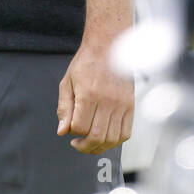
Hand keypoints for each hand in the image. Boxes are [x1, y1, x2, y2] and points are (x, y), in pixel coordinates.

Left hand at [56, 38, 133, 153]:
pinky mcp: (130, 106)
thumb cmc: (86, 63)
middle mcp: (107, 101)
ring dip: (100, 147)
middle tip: (79, 144)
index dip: (73, 132)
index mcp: (88, 95)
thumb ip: (64, 108)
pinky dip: (116, 141)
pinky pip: (125, 133)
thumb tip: (62, 130)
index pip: (80, 127)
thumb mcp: (67, 83)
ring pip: (112, 139)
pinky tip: (106, 138)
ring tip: (91, 143)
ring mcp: (121, 104)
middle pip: (97, 137)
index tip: (70, 131)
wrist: (108, 47)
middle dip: (85, 146)